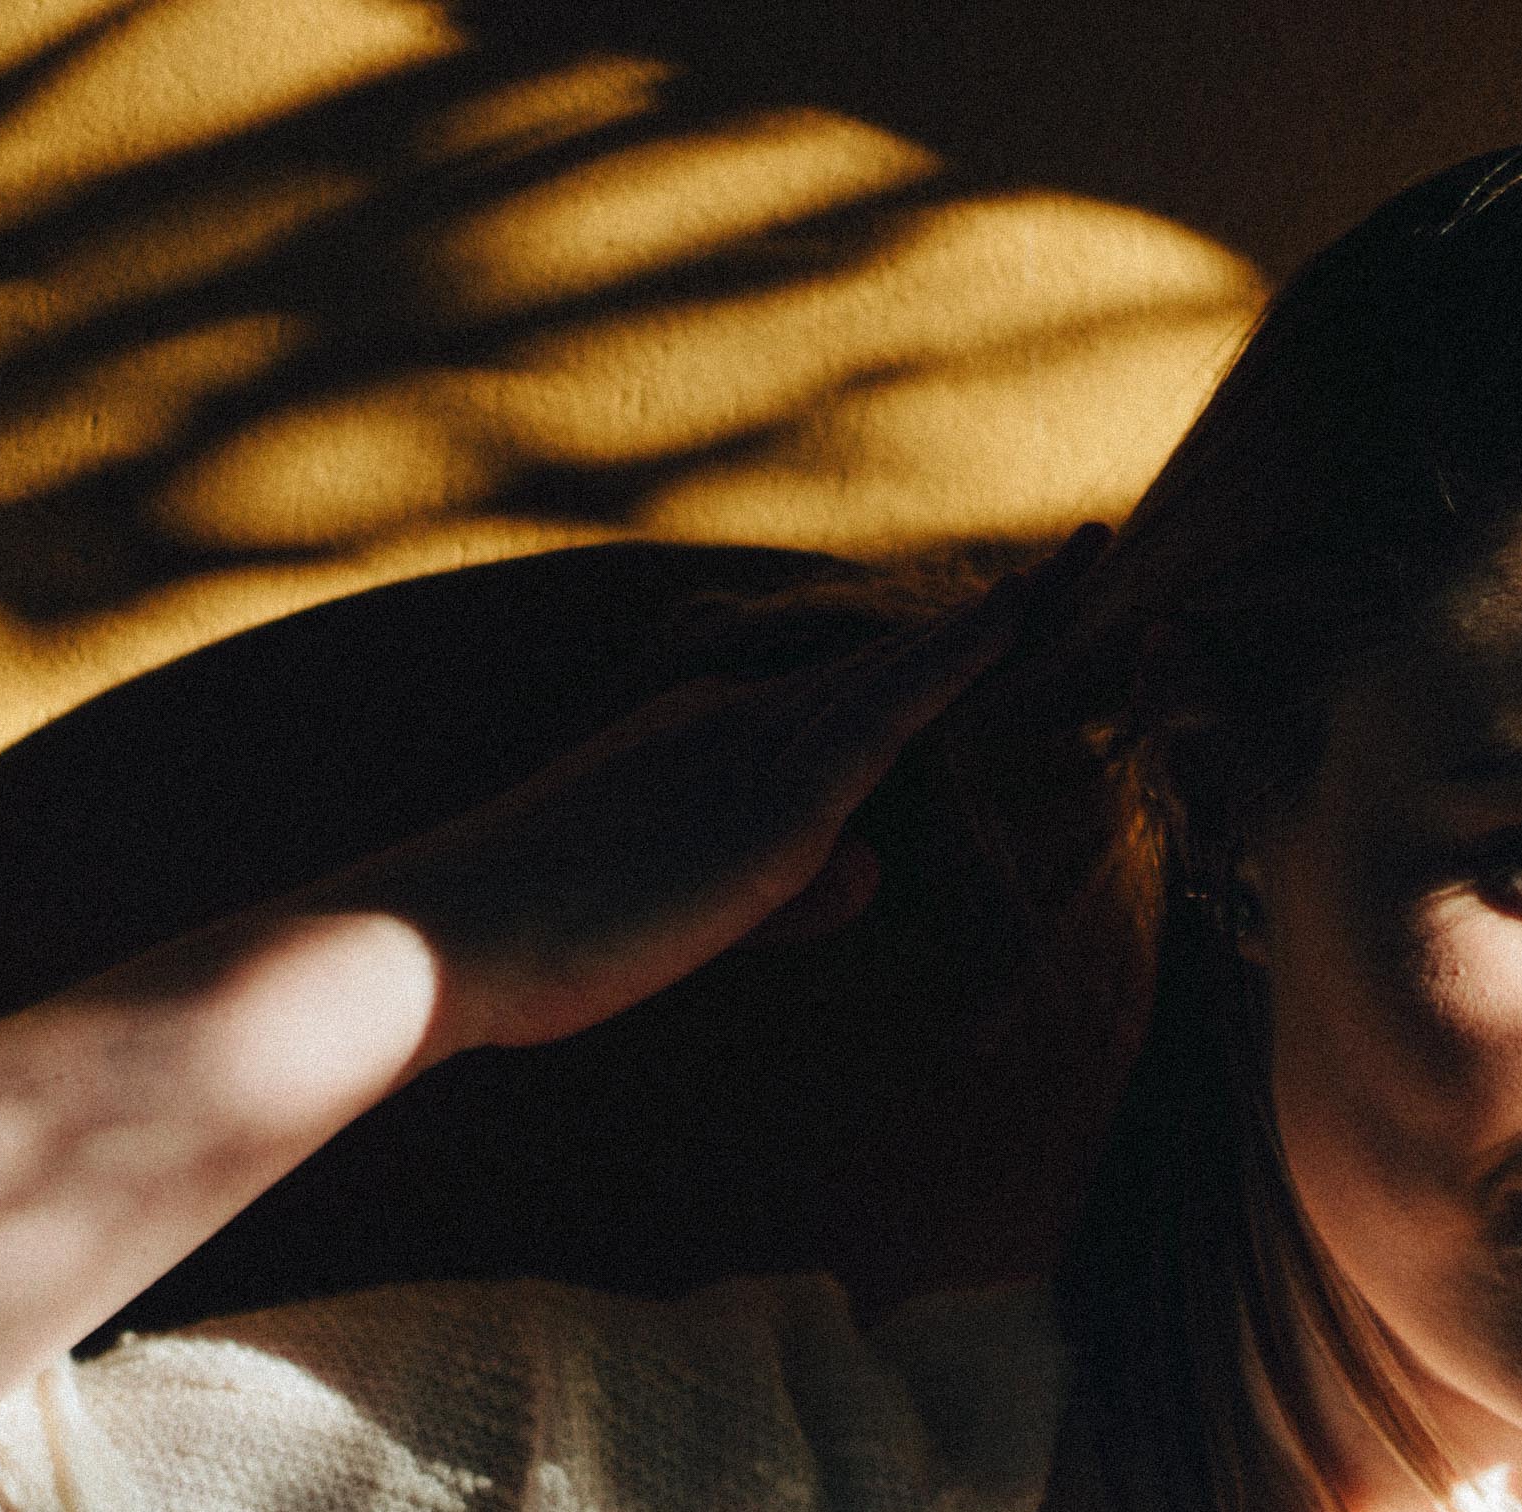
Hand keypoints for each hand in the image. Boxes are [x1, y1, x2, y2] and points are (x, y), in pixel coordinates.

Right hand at [319, 528, 1098, 1057]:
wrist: (434, 936)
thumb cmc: (519, 945)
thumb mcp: (672, 922)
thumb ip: (779, 894)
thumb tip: (871, 866)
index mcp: (689, 743)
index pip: (826, 695)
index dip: (912, 660)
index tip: (984, 624)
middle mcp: (724, 722)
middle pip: (879, 661)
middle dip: (985, 618)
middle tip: (1082, 556)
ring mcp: (746, 752)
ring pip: (896, 674)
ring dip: (995, 620)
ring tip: (1087, 563)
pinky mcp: (768, 802)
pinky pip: (885, 714)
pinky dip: (956, 661)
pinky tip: (1020, 618)